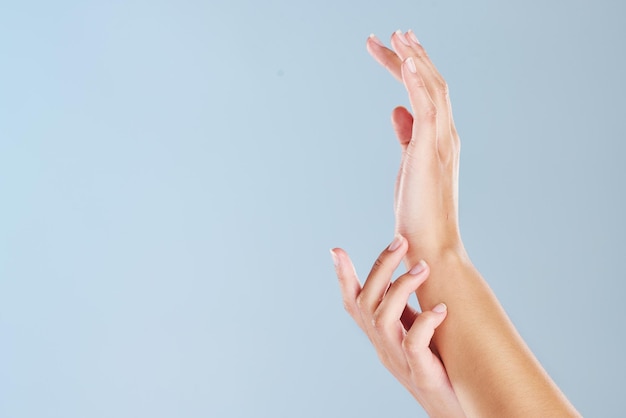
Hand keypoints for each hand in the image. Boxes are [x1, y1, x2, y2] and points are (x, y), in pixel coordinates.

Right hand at [331, 236, 464, 417]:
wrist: (451, 408)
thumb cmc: (438, 366)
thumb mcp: (414, 332)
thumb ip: (406, 308)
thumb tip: (409, 270)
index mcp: (379, 335)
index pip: (353, 303)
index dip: (343, 278)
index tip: (336, 251)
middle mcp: (382, 345)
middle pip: (366, 302)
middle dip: (381, 267)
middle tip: (401, 241)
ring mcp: (398, 360)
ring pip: (383, 319)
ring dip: (401, 288)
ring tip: (424, 267)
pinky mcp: (421, 373)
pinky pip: (413, 344)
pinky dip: (424, 323)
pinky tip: (441, 309)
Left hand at [367, 31, 463, 259]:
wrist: (429, 246)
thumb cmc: (418, 212)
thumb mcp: (409, 165)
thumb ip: (407, 136)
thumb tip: (397, 110)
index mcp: (440, 139)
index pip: (427, 94)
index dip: (412, 69)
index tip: (398, 48)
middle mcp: (446, 135)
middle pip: (431, 84)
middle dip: (413, 55)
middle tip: (395, 32)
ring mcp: (442, 142)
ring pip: (431, 88)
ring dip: (414, 59)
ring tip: (396, 35)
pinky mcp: (430, 151)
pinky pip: (427, 107)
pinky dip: (417, 81)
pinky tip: (405, 60)